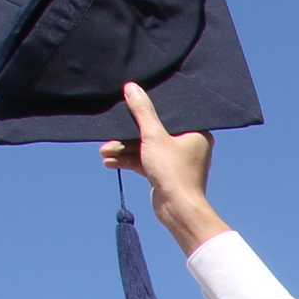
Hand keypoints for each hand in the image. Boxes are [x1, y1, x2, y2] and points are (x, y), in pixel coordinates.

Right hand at [95, 82, 224, 254]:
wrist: (177, 211)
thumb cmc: (173, 172)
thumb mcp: (154, 137)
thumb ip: (142, 112)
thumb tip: (132, 88)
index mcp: (194, 132)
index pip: (168, 113)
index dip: (147, 107)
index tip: (128, 103)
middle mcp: (187, 144)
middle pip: (151, 130)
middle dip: (127, 135)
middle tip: (109, 134)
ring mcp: (174, 159)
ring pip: (144, 147)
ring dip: (123, 149)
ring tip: (104, 152)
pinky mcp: (163, 172)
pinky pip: (143, 161)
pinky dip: (127, 160)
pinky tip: (109, 162)